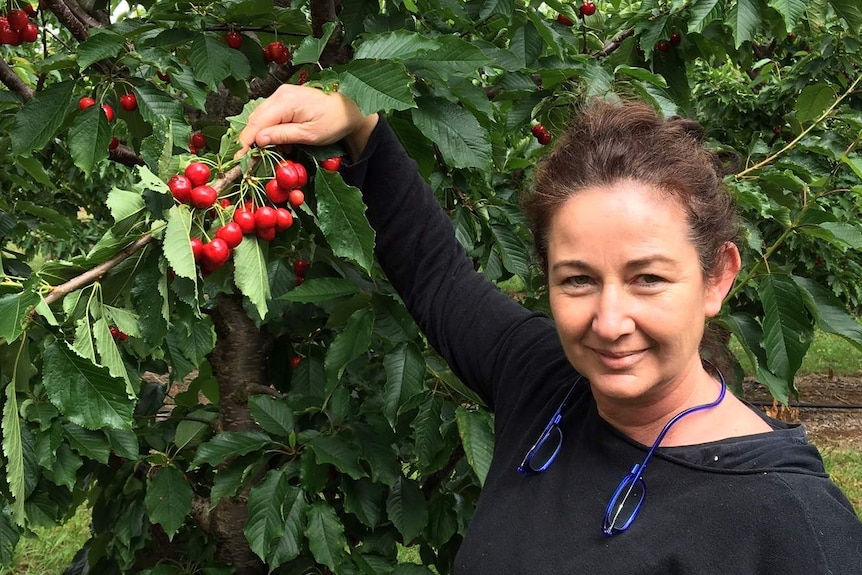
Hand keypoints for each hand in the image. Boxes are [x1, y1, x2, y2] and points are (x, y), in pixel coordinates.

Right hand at [236, 84, 378, 159]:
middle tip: (248, 159)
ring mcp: (282, 94)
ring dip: (261, 135)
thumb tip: (258, 140)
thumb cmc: (333, 122)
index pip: (257, 122)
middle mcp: (280, 94)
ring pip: (261, 117)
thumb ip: (283, 135)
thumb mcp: (309, 134)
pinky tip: (278, 142)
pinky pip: (270, 114)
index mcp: (286, 101)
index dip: (246, 141)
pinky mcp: (285, 98)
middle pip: (255, 118)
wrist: (349, 109)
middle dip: (250, 139)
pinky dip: (270, 129)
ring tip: (268, 152)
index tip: (239, 158)